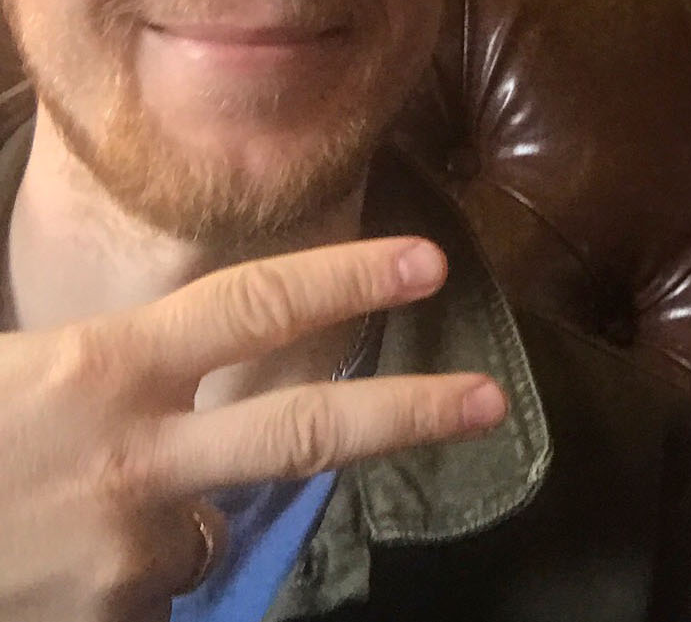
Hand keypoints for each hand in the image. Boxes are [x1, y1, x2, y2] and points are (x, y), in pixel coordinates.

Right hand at [0, 236, 506, 621]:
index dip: (348, 278)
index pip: (253, 306)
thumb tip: (155, 352)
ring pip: (202, 527)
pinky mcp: (110, 621)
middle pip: (301, 429)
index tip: (428, 261)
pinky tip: (52, 562)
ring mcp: (128, 553)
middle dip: (406, 412)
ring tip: (65, 511)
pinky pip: (148, 588)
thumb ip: (90, 365)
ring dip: (168, 517)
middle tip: (486, 400)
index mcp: (103, 370)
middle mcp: (136, 459)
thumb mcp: (8, 373)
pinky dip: (123, 575)